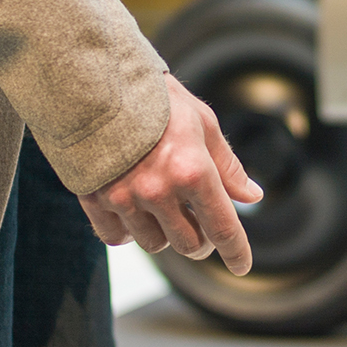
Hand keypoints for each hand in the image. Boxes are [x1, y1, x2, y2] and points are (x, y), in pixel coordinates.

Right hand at [78, 75, 261, 274]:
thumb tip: (252, 196)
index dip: (237, 252)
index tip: (241, 266)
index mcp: (192, 171)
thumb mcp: (204, 123)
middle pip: (189, 244)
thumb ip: (228, 166)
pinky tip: (134, 213)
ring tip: (164, 210)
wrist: (96, 81)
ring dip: (165, 234)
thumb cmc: (157, 99)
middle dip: (201, 241)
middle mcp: (159, 191)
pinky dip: (128, 232)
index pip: (223, 228)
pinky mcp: (94, 199)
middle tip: (200, 226)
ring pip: (154, 244)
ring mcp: (124, 198)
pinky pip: (116, 238)